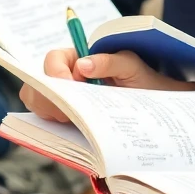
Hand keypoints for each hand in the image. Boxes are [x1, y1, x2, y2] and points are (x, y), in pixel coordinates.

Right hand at [19, 47, 194, 123]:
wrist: (156, 106)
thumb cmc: (144, 79)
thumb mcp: (132, 66)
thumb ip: (110, 61)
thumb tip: (83, 65)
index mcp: (76, 59)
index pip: (52, 60)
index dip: (54, 73)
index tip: (69, 87)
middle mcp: (65, 81)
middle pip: (38, 86)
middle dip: (48, 100)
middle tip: (69, 113)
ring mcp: (65, 103)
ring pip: (40, 107)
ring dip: (51, 115)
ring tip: (75, 123)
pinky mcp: (69, 123)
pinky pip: (52, 127)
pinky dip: (57, 130)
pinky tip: (78, 133)